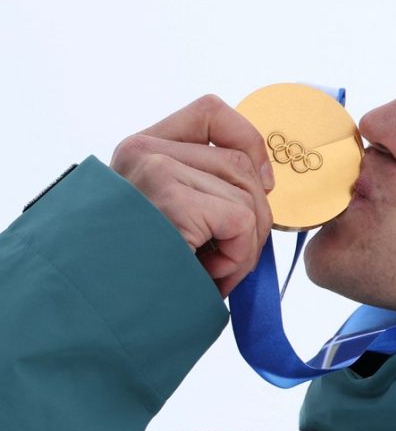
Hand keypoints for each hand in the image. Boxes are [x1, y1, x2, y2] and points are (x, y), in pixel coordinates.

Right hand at [111, 95, 274, 296]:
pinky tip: (208, 276)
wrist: (96, 318)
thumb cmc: (140, 277)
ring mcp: (156, 173)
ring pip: (247, 196)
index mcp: (143, 151)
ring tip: (212, 272)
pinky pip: (242, 221)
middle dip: (255, 217)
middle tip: (231, 257)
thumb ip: (204, 188)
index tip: (262, 183)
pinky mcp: (171, 201)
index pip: (211, 113)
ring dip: (245, 245)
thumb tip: (265, 182)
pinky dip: (238, 257)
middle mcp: (145, 154)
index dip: (250, 143)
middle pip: (240, 163)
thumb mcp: (169, 220)